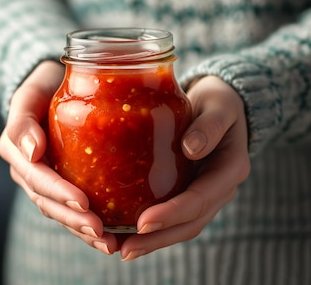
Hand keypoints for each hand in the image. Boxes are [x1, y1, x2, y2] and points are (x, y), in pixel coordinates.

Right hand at [0, 61, 117, 253]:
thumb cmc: (45, 84)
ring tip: (109, 244)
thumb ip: (23, 119)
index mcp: (15, 149)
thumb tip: (31, 151)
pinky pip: (71, 210)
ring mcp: (43, 180)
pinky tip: (111, 238)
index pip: (36, 177)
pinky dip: (87, 227)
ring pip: (59, 212)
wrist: (55, 83)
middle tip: (101, 232)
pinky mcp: (61, 184)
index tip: (84, 202)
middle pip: (47, 202)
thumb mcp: (30, 92)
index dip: (58, 192)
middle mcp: (26, 170)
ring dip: (81, 231)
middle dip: (73, 219)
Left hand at [118, 75, 250, 260]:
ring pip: (180, 226)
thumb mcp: (219, 106)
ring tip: (121, 250)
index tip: (143, 222)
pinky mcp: (186, 192)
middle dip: (158, 239)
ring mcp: (203, 194)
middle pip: (189, 223)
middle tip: (125, 249)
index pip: (200, 199)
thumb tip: (190, 148)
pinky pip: (170, 216)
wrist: (220, 105)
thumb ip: (209, 125)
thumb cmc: (218, 101)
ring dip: (151, 241)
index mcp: (230, 169)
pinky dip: (149, 229)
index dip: (172, 213)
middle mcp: (218, 189)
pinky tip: (122, 233)